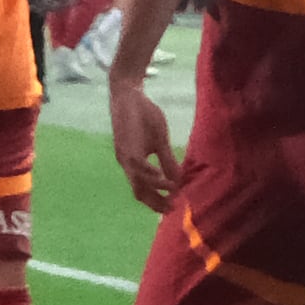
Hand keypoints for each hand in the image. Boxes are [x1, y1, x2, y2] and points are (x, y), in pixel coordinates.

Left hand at [108, 73, 182, 213]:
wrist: (129, 95)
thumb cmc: (144, 116)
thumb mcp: (159, 141)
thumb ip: (167, 160)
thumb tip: (178, 180)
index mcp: (133, 163)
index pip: (142, 189)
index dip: (156, 201)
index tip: (172, 207)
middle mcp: (126, 163)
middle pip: (139, 191)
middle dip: (155, 202)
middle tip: (172, 208)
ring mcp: (125, 156)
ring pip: (138, 182)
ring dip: (156, 190)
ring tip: (173, 193)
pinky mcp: (127, 146)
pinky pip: (138, 167)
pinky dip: (151, 175)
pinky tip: (163, 178)